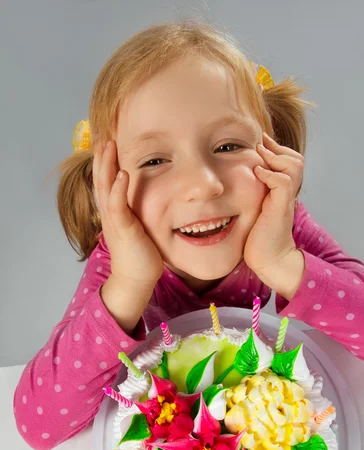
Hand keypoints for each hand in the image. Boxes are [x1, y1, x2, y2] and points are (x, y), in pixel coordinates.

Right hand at [93, 140, 163, 286]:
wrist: (135, 280)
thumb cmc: (139, 256)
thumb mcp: (136, 229)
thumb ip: (136, 214)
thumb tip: (143, 202)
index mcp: (113, 214)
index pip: (106, 183)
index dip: (104, 164)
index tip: (107, 144)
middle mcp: (110, 215)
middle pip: (101, 181)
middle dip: (102, 158)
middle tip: (104, 136)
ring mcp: (115, 222)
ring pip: (106, 189)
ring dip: (106, 166)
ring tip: (108, 146)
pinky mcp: (124, 230)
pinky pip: (118, 207)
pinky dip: (119, 189)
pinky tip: (122, 174)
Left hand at [244, 131, 304, 281]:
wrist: (269, 260)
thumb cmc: (257, 239)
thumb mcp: (253, 210)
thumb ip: (252, 193)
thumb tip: (236, 180)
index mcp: (281, 191)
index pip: (288, 160)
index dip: (275, 149)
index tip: (258, 142)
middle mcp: (286, 193)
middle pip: (295, 158)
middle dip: (278, 149)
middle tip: (260, 145)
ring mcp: (285, 200)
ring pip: (293, 165)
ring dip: (276, 157)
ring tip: (259, 157)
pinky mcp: (280, 208)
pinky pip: (283, 182)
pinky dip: (271, 174)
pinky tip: (257, 173)